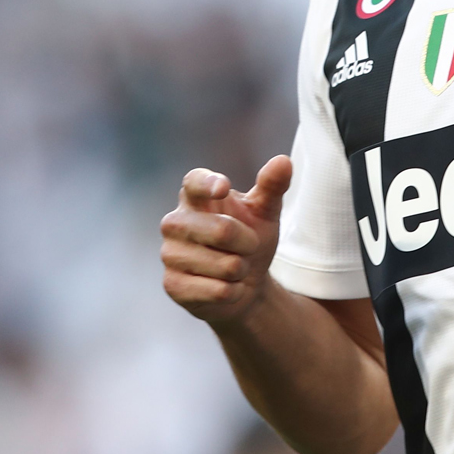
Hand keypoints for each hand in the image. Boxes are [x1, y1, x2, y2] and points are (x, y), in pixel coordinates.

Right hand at [161, 156, 292, 323]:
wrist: (242, 286)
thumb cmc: (249, 241)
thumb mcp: (265, 213)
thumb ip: (272, 186)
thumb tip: (284, 161)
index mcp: (194, 197)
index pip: (194, 183)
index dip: (208, 184)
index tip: (223, 188)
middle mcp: (175, 222)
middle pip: (222, 230)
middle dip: (249, 243)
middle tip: (247, 248)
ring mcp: (170, 254)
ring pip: (225, 265)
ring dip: (241, 270)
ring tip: (234, 269)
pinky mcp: (172, 285)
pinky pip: (218, 290)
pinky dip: (233, 292)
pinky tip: (226, 288)